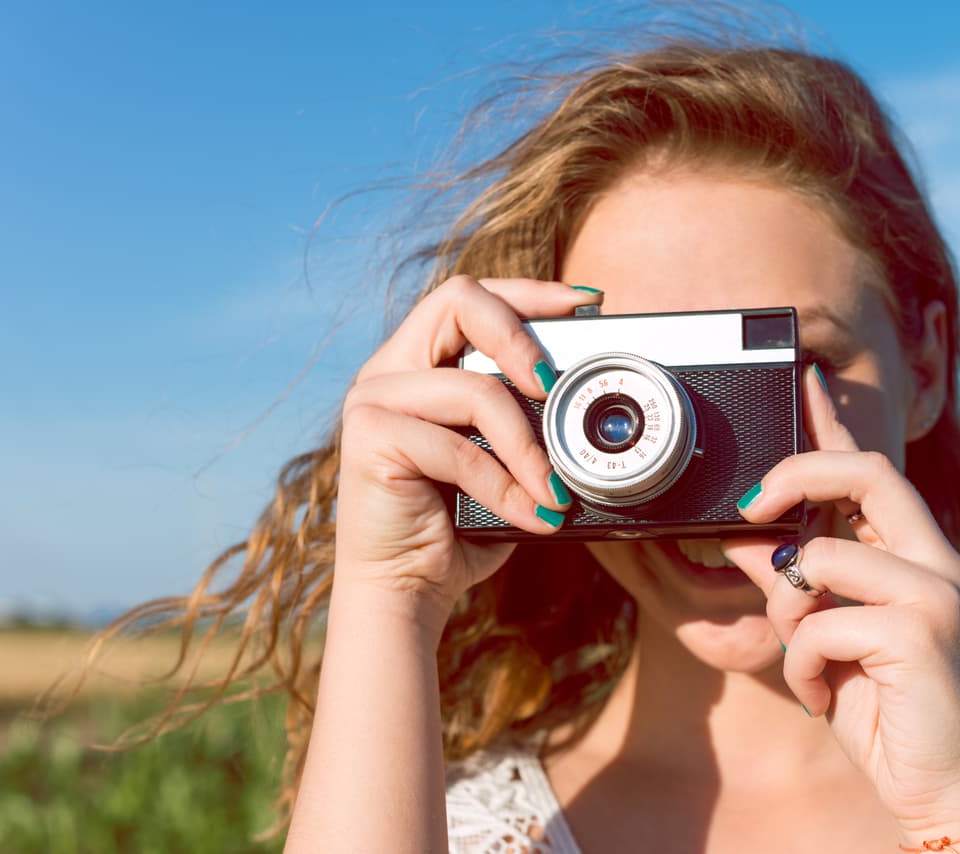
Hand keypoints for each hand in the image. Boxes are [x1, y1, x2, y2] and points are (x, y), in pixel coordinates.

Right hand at [334, 276, 599, 631]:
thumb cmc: (458, 525)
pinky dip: (506, 488)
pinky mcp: (367, 439)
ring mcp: (372, 399)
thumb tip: (591, 393)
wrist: (406, 589)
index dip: (530, 290)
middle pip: (459, 300)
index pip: (471, 295)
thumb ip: (527, 418)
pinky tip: (532, 516)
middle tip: (556, 385)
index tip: (587, 303)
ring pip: (474, 389)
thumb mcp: (505, 459)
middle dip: (522, 335)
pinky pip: (460, 450)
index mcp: (420, 361)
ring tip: (556, 491)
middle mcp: (389, 368)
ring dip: (528, 446)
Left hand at [722, 368, 959, 846]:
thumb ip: (792, 582)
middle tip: (748, 507)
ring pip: (819, 561)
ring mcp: (934, 591)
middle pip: (864, 473)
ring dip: (790, 621)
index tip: (801, 379)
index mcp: (913, 553)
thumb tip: (741, 536)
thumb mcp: (823, 636)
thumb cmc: (882, 709)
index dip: (832, 423)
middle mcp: (933, 559)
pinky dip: (802, 668)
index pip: (869, 470)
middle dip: (795, 476)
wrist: (937, 787)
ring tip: (811, 667)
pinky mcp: (921, 631)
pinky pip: (818, 624)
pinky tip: (828, 700)